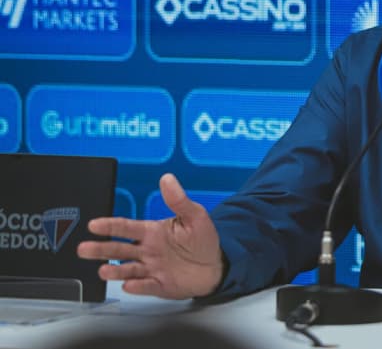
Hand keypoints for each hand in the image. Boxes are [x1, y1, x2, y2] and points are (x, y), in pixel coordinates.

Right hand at [76, 173, 223, 298]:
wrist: (215, 265)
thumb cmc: (202, 239)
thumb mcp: (194, 216)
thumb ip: (179, 200)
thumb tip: (167, 179)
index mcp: (152, 232)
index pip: (127, 228)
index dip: (110, 226)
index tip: (93, 225)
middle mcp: (147, 250)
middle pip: (119, 250)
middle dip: (101, 249)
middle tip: (83, 249)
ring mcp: (151, 269)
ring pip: (128, 269)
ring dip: (114, 271)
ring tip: (102, 271)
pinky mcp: (159, 285)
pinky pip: (146, 286)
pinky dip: (137, 286)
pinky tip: (129, 285)